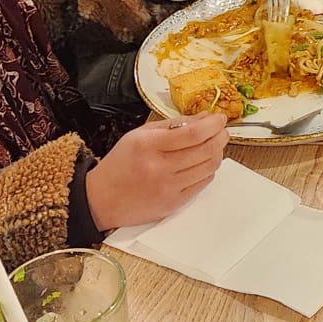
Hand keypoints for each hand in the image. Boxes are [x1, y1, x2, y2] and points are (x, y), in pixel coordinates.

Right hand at [84, 114, 228, 229]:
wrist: (101, 199)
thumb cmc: (121, 164)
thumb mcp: (140, 135)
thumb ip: (174, 124)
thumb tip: (205, 117)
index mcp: (149, 145)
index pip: (193, 133)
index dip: (213, 124)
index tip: (220, 118)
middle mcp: (159, 168)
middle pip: (206, 150)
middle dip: (220, 136)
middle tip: (222, 130)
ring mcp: (167, 188)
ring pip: (209, 167)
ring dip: (217, 153)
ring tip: (213, 145)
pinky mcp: (173, 204)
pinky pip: (203, 184)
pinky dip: (208, 170)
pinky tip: (202, 163)